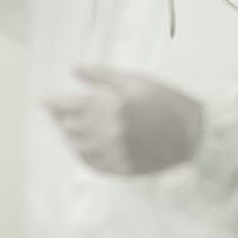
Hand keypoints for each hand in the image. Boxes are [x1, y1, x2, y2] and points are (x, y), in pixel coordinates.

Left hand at [44, 66, 204, 175]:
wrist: (194, 134)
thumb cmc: (165, 101)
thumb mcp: (135, 80)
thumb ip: (101, 75)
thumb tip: (73, 69)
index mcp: (111, 106)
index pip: (69, 106)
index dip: (52, 102)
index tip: (42, 100)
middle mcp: (110, 132)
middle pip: (70, 127)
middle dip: (60, 118)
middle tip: (55, 111)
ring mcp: (115, 153)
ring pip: (78, 147)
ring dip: (69, 136)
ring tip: (67, 127)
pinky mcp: (122, 169)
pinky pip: (92, 165)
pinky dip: (82, 154)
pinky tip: (82, 146)